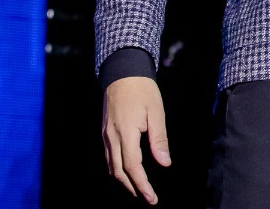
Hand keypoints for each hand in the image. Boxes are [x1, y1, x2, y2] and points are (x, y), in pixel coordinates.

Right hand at [101, 76, 170, 203]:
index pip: (132, 167)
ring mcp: (105, 136)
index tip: (152, 197)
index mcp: (125, 133)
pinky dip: (118, 169)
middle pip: (118, 172)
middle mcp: (111, 137)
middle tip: (148, 198)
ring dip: (124, 181)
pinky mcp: (105, 133)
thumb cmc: (143, 90)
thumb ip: (159, 139)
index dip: (142, 185)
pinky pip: (109, 157)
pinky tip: (128, 172)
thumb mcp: (156, 112)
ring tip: (139, 189)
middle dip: (133, 188)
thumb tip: (165, 162)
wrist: (122, 73)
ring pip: (111, 166)